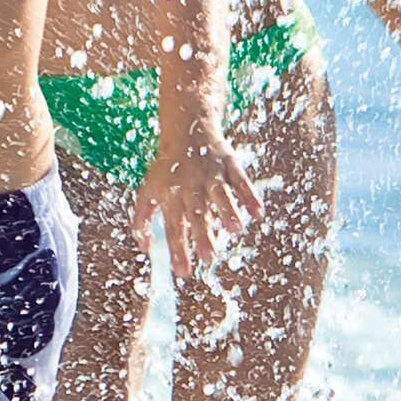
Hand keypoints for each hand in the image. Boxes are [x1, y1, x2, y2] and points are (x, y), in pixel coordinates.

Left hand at [138, 121, 263, 279]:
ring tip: (235, 229)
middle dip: (202, 234)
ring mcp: (211, 174)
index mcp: (171, 195)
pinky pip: (241, 180)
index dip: (178, 250)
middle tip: (209, 257)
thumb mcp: (148, 189)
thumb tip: (144, 248)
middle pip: (197, 213)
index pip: (173, 227)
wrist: (186, 128)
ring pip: (220, 194)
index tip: (184, 273)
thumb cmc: (167, 168)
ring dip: (228, 211)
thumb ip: (141, 219)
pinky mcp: (229, 163)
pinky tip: (259, 213)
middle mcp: (190, 185)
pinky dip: (250, 196)